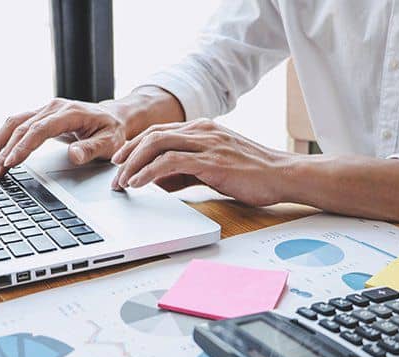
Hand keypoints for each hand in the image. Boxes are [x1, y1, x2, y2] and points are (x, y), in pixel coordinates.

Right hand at [0, 98, 127, 176]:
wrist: (114, 117)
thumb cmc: (112, 131)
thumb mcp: (109, 142)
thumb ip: (91, 149)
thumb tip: (74, 155)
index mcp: (69, 112)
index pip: (40, 129)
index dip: (23, 146)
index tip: (11, 162)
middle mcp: (53, 108)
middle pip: (21, 126)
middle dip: (4, 149)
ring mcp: (44, 110)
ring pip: (14, 123)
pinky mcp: (40, 116)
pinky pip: (17, 124)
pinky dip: (2, 137)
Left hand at [110, 119, 293, 205]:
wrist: (284, 175)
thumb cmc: (254, 175)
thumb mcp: (215, 170)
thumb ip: (187, 172)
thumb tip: (161, 181)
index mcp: (204, 130)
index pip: (160, 132)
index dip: (136, 145)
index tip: (121, 161)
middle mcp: (202, 131)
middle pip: (152, 135)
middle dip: (128, 154)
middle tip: (114, 172)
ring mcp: (206, 143)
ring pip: (157, 145)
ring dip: (134, 164)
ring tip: (122, 182)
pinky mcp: (210, 160)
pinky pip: (169, 162)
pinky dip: (148, 172)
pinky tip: (139, 184)